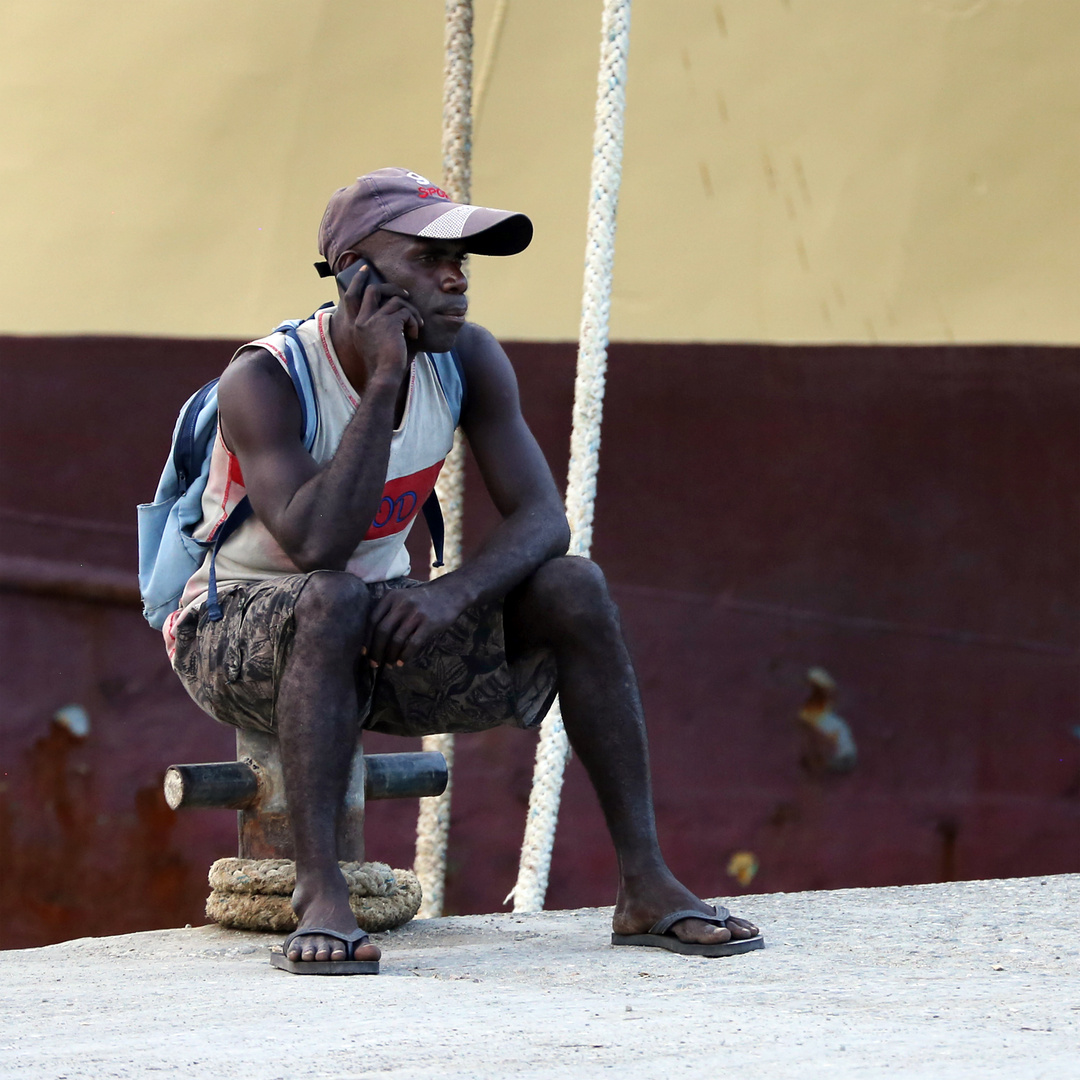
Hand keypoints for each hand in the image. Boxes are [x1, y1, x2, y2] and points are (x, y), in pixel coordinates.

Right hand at [339, 262, 423, 382]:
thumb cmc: (384, 363)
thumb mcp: (376, 342)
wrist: (385, 375)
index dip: (358, 281)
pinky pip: (406, 312)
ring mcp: (375, 320)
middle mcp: (363, 320)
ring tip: (416, 325)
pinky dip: (413, 321)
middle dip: (392, 287)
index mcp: (356, 324)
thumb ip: (379, 325)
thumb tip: (395, 308)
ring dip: (411, 311)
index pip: (352, 296)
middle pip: (374, 289)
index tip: (365, 269)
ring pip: (397, 301)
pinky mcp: (389, 323)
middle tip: (405, 294)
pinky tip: (414, 334)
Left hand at [364, 580, 470, 667]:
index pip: (373, 620)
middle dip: (376, 651)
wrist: (449, 593)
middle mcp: (401, 604)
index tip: (364, 653)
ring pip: (396, 640)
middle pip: (382, 631)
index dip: (367, 639)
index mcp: (391, 597)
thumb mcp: (402, 597)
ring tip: (389, 664)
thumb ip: (387, 611)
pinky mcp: (428, 623)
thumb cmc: (421, 600)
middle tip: (375, 664)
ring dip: (390, 656)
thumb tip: (372, 639)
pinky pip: (413, 643)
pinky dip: (405, 656)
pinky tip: (402, 662)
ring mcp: (415, 613)